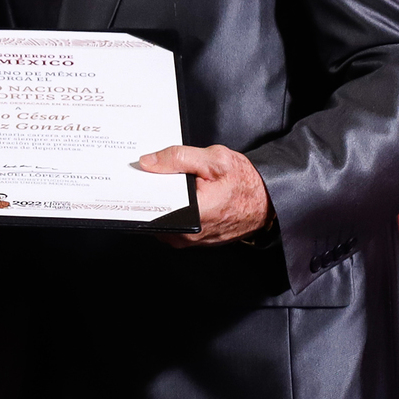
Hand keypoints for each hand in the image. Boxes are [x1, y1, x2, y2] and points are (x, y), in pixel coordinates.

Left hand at [136, 144, 271, 245]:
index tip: (130, 178)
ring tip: (162, 182)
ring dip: (159, 202)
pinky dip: (170, 210)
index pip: (151, 206)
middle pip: (153, 213)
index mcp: (193, 214)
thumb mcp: (215, 159)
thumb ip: (179, 157)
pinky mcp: (194, 240)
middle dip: (147, 194)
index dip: (138, 190)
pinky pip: (172, 225)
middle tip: (146, 174)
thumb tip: (148, 162)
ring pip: (161, 220)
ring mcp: (191, 241)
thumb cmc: (246, 182)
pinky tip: (175, 194)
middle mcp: (189, 233)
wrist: (268, 200)